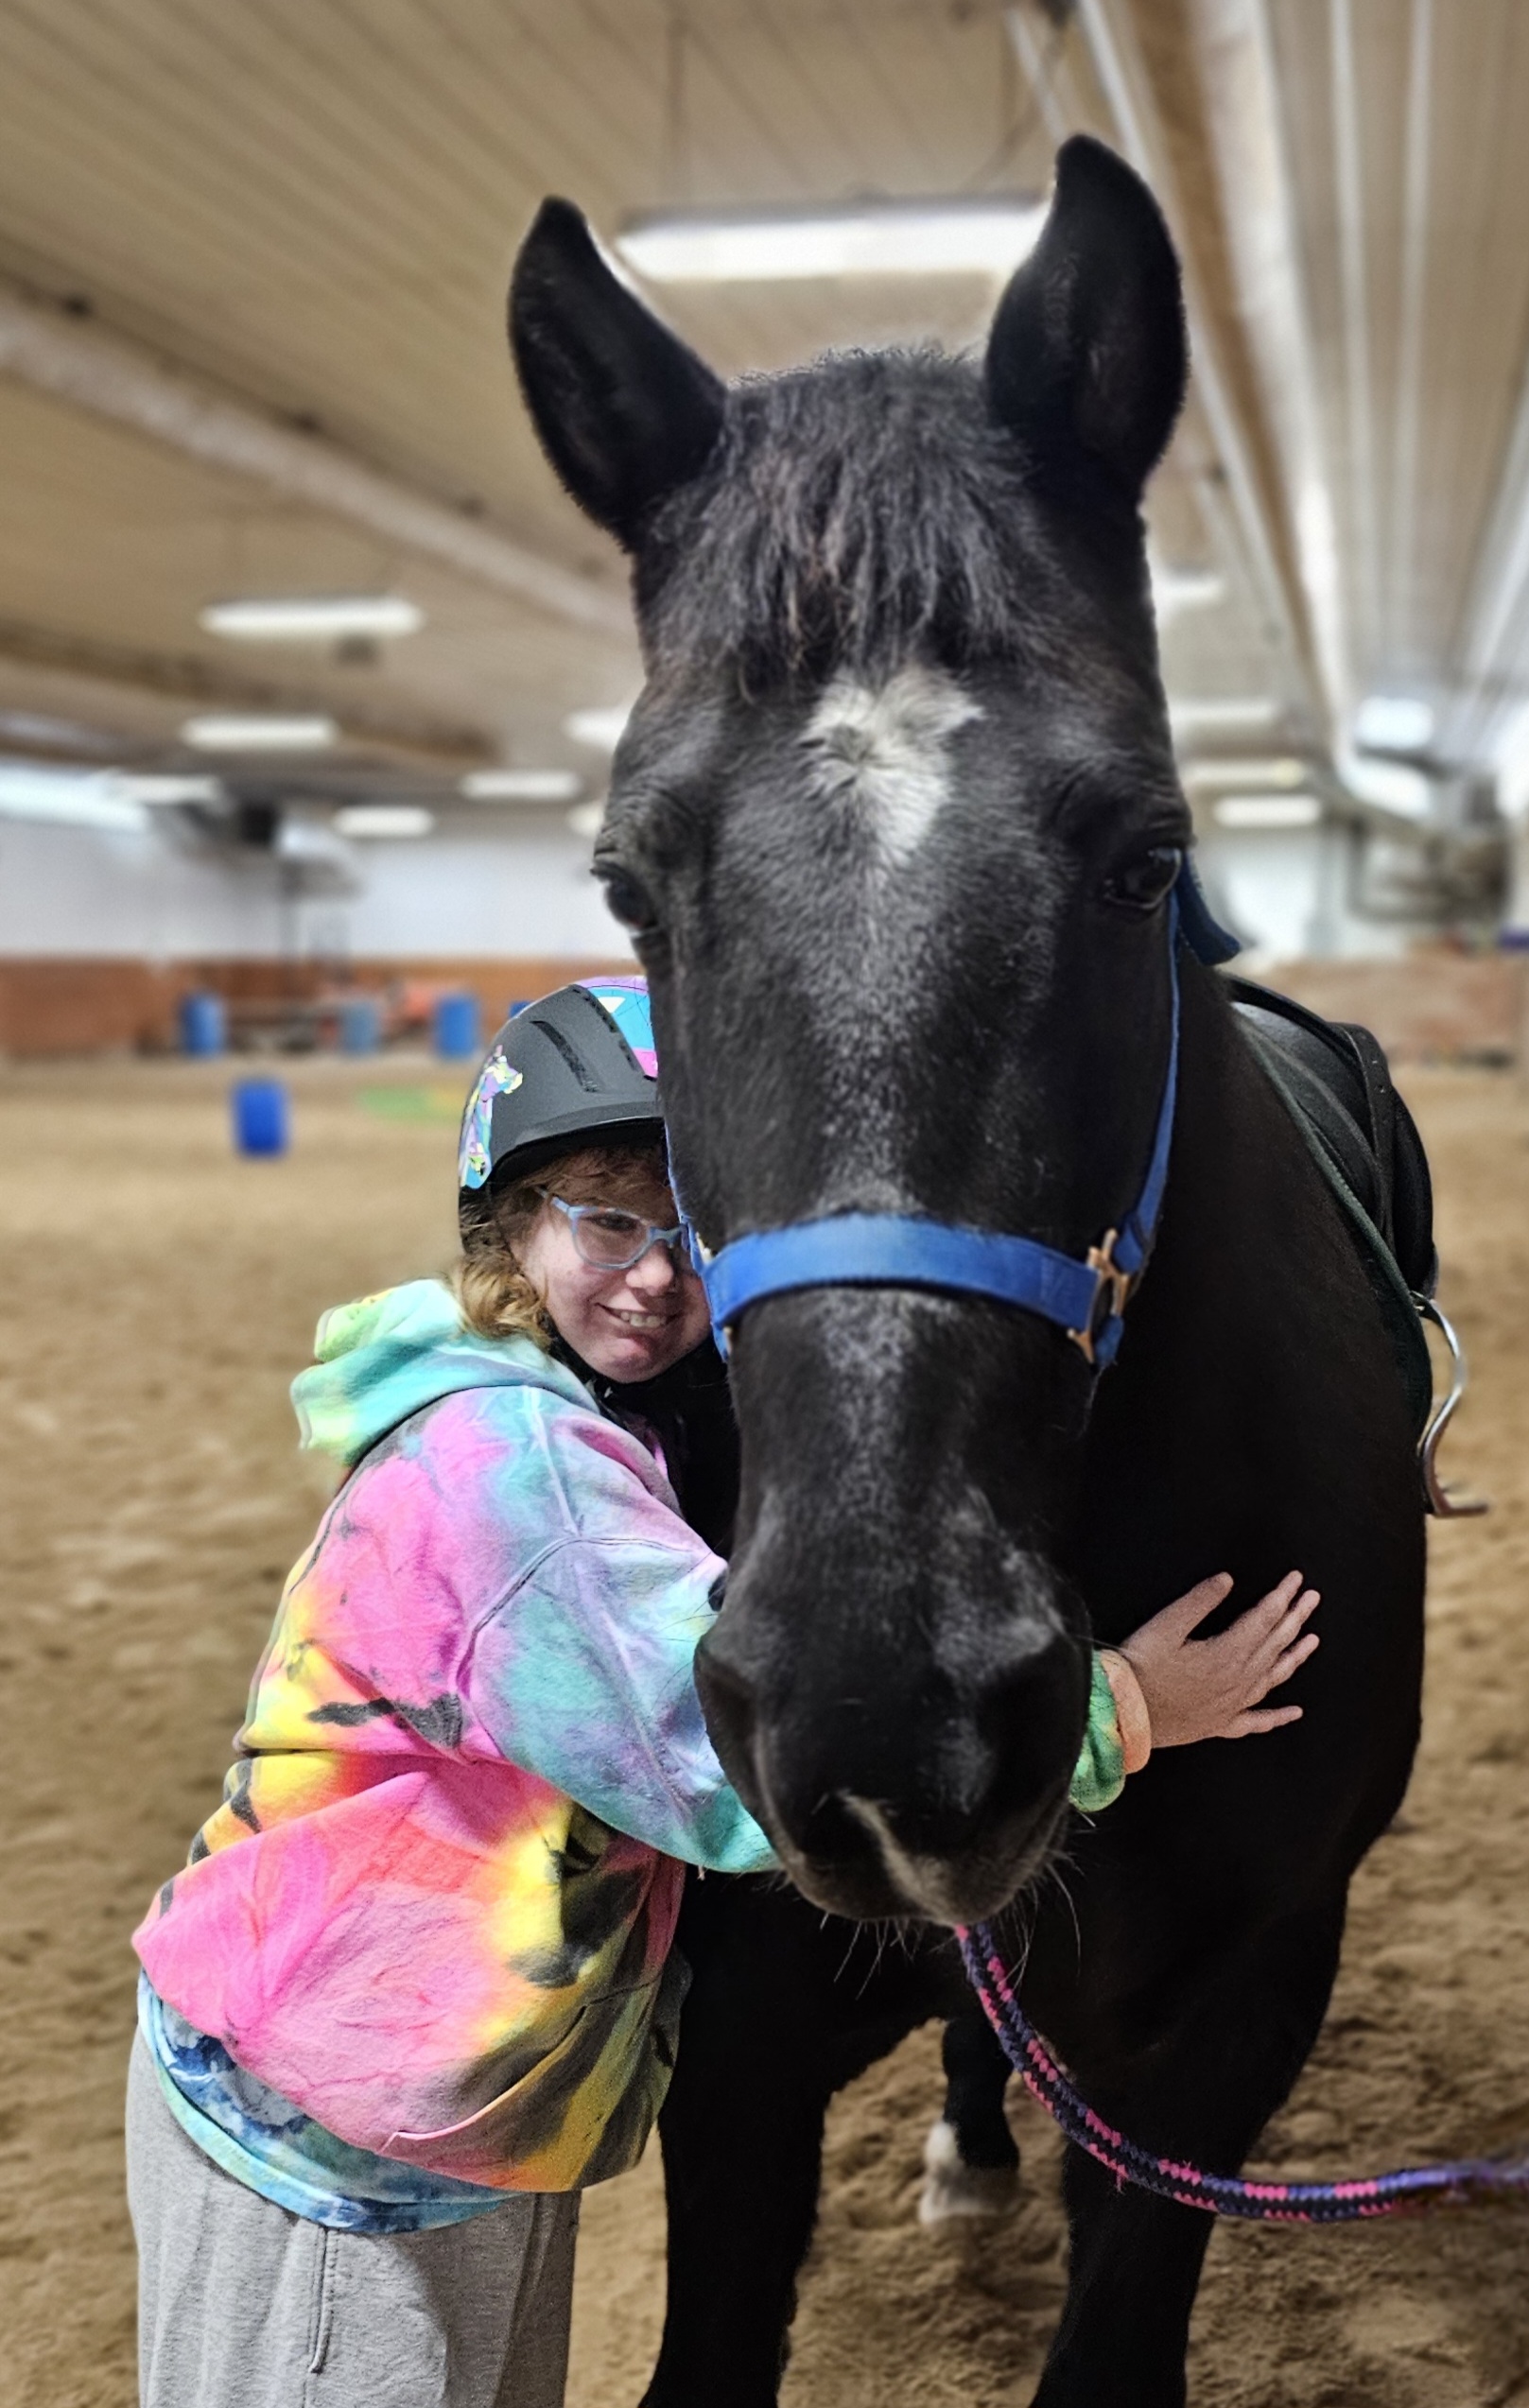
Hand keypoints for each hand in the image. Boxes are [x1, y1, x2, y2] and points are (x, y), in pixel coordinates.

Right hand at [1116, 1571, 1319, 1748]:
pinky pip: (1257, 1721)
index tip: (1296, 1580)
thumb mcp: (1165, 1625)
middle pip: (1275, 1643)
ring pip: (1274, 1677)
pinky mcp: (1221, 1723)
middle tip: (1312, 1598)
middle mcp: (1238, 1680)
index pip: (1264, 1618)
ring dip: (1295, 1656)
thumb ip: (1199, 1601)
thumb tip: (1227, 1580)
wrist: (1124, 1713)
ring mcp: (1233, 1704)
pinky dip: (1278, 1717)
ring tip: (1312, 1640)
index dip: (1282, 1596)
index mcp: (1227, 1653)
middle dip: (1295, 1617)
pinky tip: (1294, 1713)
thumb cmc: (1140, 1669)